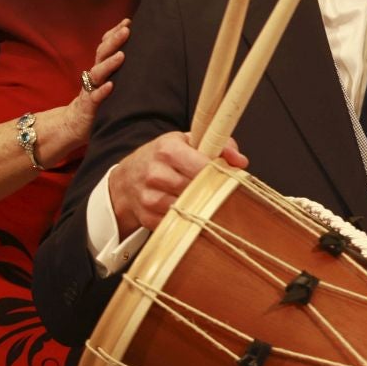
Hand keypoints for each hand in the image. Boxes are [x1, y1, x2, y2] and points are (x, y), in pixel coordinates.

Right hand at [62, 18, 130, 143]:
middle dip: (114, 41)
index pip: (106, 46)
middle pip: (102, 54)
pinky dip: (102, 91)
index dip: (114, 33)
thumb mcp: (109, 81)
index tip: (128, 21)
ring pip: (97, 74)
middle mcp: (95, 76)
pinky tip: (111, 86)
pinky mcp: (89, 107)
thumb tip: (144, 55)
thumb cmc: (99, 100)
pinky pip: (94, 98)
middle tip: (127, 29)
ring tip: (122, 55)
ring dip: (109, 64)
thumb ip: (119, 69)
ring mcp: (90, 90)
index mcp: (101, 69)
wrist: (76, 124)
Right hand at [107, 131, 247, 236]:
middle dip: (213, 190)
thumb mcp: (187, 142)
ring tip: (206, 200)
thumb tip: (241, 161)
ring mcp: (150, 198)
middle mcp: (156, 173)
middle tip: (221, 190)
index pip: (204, 166)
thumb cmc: (162, 158)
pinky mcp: (148, 218)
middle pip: (199, 189)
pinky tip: (192, 212)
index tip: (230, 177)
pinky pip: (178, 223)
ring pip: (190, 208)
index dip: (221, 173)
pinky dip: (189, 220)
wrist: (126, 180)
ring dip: (203, 206)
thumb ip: (219, 145)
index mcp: (168, 150)